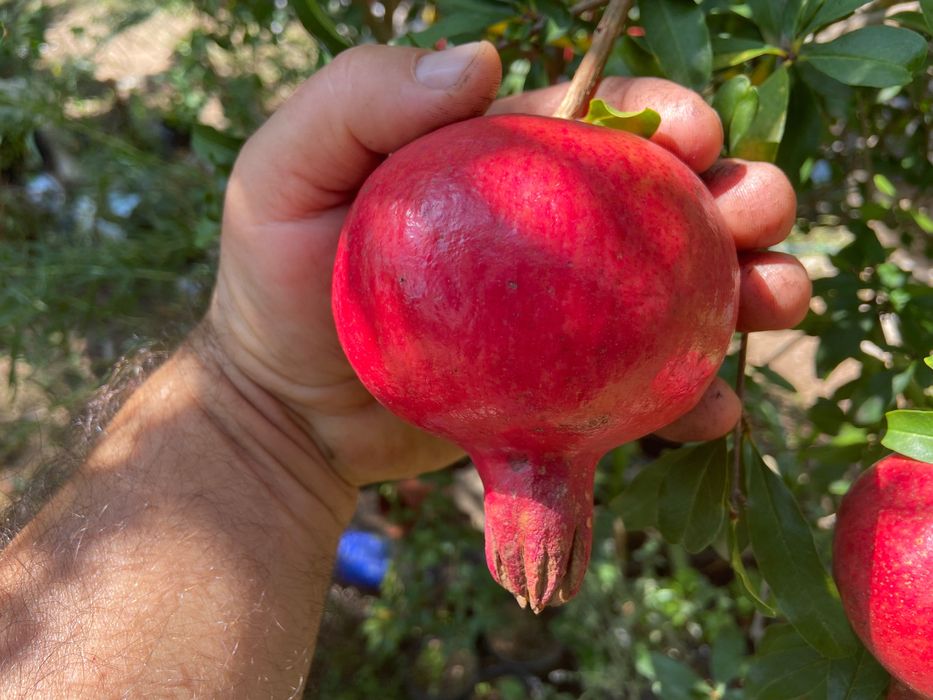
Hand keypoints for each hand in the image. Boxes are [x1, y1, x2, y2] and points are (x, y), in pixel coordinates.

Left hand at [207, 42, 809, 487]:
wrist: (286, 412)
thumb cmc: (277, 286)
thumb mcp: (285, 174)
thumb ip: (360, 100)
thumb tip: (484, 62)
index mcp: (506, 168)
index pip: (602, 128)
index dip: (665, 119)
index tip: (698, 136)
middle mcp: (552, 236)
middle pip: (666, 204)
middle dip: (735, 194)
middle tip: (756, 217)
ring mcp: (568, 317)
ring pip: (681, 291)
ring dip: (748, 287)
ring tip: (776, 300)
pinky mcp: (572, 390)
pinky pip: (649, 388)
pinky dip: (694, 395)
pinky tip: (713, 408)